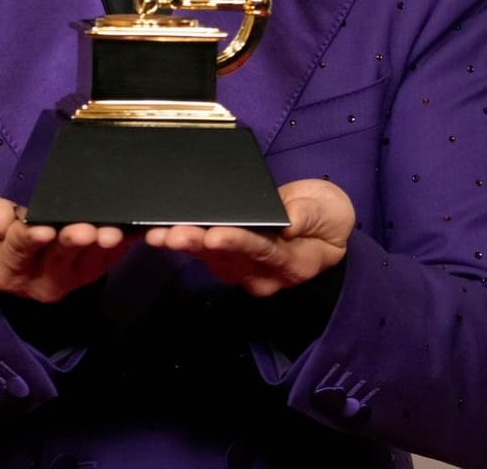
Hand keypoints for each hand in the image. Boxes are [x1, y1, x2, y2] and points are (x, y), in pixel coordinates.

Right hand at [0, 194, 129, 302]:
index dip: (30, 239)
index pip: (18, 251)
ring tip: (111, 232)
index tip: (42, 230)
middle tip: (85, 230)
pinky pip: (110, 259)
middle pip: (58, 260)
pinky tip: (130, 230)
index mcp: (6, 269)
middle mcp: (39, 281)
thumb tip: (3, 219)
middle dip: (73, 243)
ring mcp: (68, 279)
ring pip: (88, 263)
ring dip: (101, 247)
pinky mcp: (91, 272)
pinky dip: (122, 245)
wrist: (5, 252)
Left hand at [144, 179, 354, 296]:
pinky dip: (182, 243)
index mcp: (293, 262)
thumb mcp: (329, 211)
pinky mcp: (230, 260)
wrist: (325, 228)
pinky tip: (161, 233)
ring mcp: (245, 270)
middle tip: (170, 235)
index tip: (215, 234)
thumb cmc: (328, 218)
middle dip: (197, 244)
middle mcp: (264, 273)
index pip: (261, 250)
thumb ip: (309, 216)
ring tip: (157, 233)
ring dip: (183, 245)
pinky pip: (204, 254)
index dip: (237, 242)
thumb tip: (287, 222)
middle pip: (227, 258)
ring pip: (210, 258)